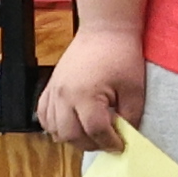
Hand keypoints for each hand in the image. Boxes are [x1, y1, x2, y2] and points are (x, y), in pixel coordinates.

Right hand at [38, 28, 144, 150]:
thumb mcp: (134, 88)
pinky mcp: (49, 87)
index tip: (120, 146)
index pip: (95, 131)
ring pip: (54, 130)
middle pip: (71, 135)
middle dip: (91, 144)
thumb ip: (130, 115)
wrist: (105, 30)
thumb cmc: (121, 54)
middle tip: (106, 142)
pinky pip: (43, 115)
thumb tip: (125, 136)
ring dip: (72, 137)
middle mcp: (64, 96)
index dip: (109, 142)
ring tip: (91, 134)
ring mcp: (53, 92)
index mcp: (86, 95)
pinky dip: (54, 126)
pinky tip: (70, 125)